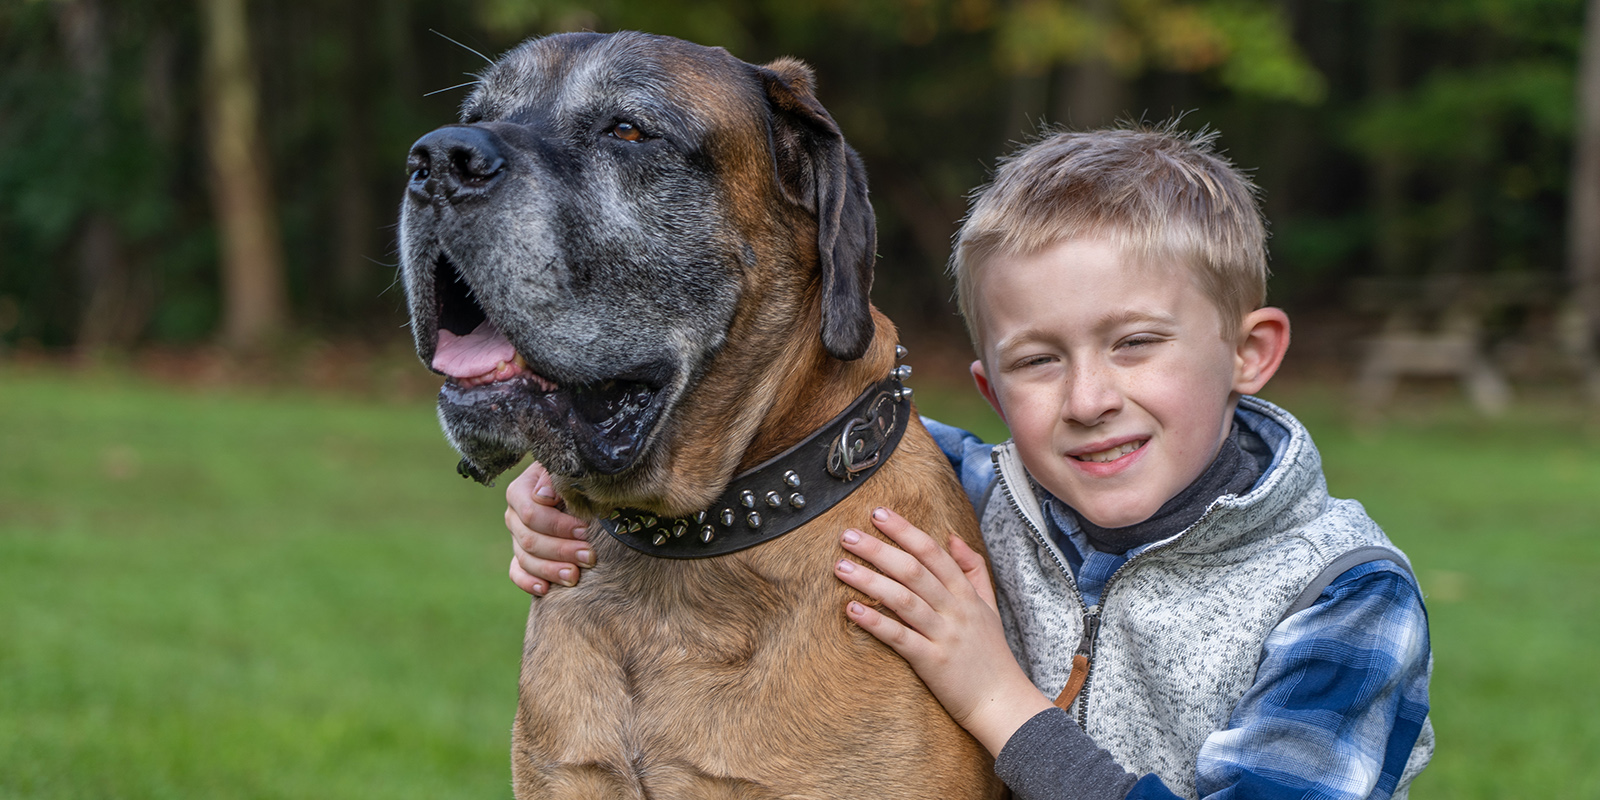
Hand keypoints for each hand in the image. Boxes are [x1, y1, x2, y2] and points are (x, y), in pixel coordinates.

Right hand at [505, 462, 593, 595]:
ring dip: (550, 570)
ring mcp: (516, 537)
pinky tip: (545, 589)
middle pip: (530, 540)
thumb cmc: (575, 476)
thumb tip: (543, 497)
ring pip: (525, 559)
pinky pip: (517, 572)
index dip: (559, 526)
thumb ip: (555, 478)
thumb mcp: (567, 470)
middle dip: (561, 550)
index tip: (586, 531)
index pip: (532, 515)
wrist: (578, 488)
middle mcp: (514, 516)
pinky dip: (528, 582)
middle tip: (589, 557)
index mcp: (520, 492)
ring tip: (574, 577)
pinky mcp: (522, 556)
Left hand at [834, 507, 1053, 756]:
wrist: (1002, 702)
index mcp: (966, 594)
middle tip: (847, 535)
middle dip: (879, 549)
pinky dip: (876, 622)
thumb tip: (952, 537)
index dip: (905, 531)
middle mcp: (955, 610)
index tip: (878, 514)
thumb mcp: (989, 607)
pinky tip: (852, 610)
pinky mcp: (932, 662)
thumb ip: (972, 570)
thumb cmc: (990, 654)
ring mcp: (944, 636)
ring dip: (870, 580)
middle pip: (914, 570)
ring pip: (903, 600)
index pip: (933, 552)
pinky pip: (900, 638)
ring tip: (841, 566)